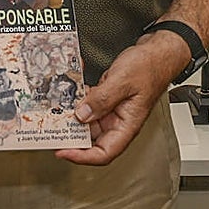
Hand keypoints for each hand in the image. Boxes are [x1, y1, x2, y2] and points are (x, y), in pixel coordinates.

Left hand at [53, 35, 177, 165]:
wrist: (157, 51)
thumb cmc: (150, 67)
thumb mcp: (122, 81)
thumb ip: (102, 99)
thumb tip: (81, 116)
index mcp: (127, 125)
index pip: (104, 153)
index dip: (82, 157)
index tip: (63, 151)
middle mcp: (118, 121)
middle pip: (91, 140)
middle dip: (71, 136)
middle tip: (51, 130)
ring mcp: (111, 110)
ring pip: (86, 121)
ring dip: (70, 116)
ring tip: (54, 110)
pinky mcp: (105, 98)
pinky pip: (87, 104)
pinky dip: (77, 98)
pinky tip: (69, 88)